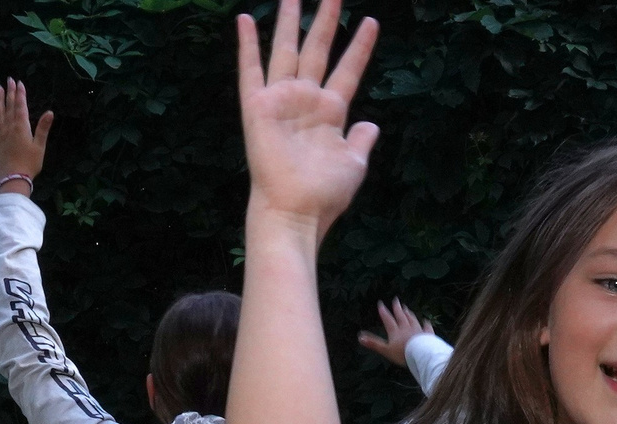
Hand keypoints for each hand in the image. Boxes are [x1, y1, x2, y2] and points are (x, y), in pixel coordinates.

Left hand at [0, 78, 52, 189]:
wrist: (14, 179)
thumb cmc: (30, 164)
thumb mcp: (40, 146)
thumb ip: (43, 128)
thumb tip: (50, 112)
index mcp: (21, 127)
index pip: (20, 106)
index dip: (20, 94)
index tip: (19, 83)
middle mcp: (9, 127)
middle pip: (9, 106)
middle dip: (9, 92)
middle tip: (9, 80)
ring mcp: (1, 135)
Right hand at [237, 0, 380, 231]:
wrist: (296, 211)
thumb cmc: (325, 194)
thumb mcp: (354, 165)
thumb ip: (361, 140)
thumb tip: (372, 125)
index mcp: (331, 112)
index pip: (348, 70)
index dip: (360, 47)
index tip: (372, 21)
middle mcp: (306, 100)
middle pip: (317, 49)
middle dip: (326, 19)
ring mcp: (281, 101)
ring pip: (287, 50)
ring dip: (290, 20)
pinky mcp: (257, 107)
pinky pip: (250, 70)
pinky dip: (247, 45)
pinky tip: (244, 19)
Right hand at [357, 299, 432, 367]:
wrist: (421, 355)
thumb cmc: (402, 353)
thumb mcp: (385, 350)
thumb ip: (373, 343)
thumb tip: (360, 337)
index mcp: (395, 331)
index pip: (388, 319)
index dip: (384, 312)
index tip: (380, 303)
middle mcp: (406, 328)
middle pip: (401, 316)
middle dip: (397, 308)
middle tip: (396, 300)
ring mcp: (418, 330)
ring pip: (412, 319)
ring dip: (409, 314)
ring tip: (406, 308)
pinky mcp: (427, 335)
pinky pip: (426, 328)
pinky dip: (425, 324)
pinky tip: (425, 321)